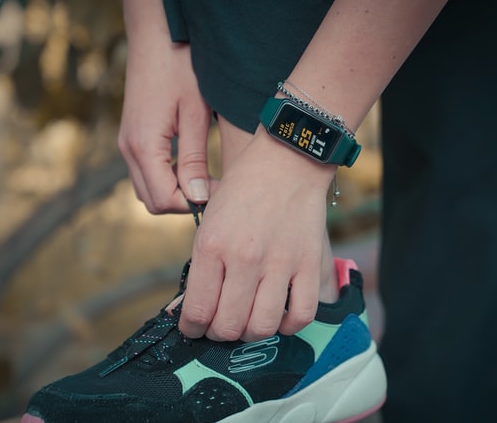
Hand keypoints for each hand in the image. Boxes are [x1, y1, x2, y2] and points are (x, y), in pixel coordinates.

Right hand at [118, 0, 213, 212]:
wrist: (156, 37)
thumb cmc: (180, 68)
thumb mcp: (195, 115)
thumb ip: (194, 160)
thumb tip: (198, 198)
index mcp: (143, 146)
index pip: (165, 199)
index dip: (193, 204)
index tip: (219, 191)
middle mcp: (128, 150)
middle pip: (153, 201)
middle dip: (183, 202)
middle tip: (213, 186)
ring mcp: (126, 145)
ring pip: (147, 190)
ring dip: (174, 192)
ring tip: (203, 176)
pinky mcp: (130, 139)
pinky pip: (145, 173)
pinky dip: (165, 179)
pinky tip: (187, 165)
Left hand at [179, 127, 335, 341]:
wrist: (285, 162)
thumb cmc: (241, 192)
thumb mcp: (208, 224)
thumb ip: (199, 269)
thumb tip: (186, 311)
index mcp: (212, 246)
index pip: (197, 311)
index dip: (192, 329)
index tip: (194, 328)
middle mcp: (245, 257)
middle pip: (229, 326)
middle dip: (219, 334)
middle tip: (220, 325)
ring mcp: (280, 262)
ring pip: (263, 326)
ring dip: (252, 333)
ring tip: (248, 320)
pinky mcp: (309, 263)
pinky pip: (302, 314)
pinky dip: (289, 325)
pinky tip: (280, 315)